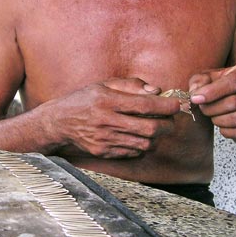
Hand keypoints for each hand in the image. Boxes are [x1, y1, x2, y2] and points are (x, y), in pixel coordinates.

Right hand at [46, 77, 179, 158]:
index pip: (145, 104)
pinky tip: (139, 136)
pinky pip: (133, 152)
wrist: (59, 121)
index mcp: (108, 100)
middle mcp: (107, 121)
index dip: (166, 105)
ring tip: (155, 127)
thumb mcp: (104, 84)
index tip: (176, 104)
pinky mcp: (104, 152)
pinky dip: (142, 145)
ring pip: (145, 143)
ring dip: (156, 136)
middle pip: (150, 128)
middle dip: (167, 124)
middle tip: (170, 119)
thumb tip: (156, 91)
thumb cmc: (85, 99)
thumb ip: (131, 85)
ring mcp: (105, 140)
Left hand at [189, 65, 235, 139]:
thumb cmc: (221, 85)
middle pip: (234, 102)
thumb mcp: (209, 77)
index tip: (195, 99)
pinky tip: (220, 123)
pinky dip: (226, 130)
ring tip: (211, 115)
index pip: (233, 81)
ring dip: (218, 119)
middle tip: (202, 108)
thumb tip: (195, 93)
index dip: (212, 92)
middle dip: (211, 108)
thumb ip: (199, 81)